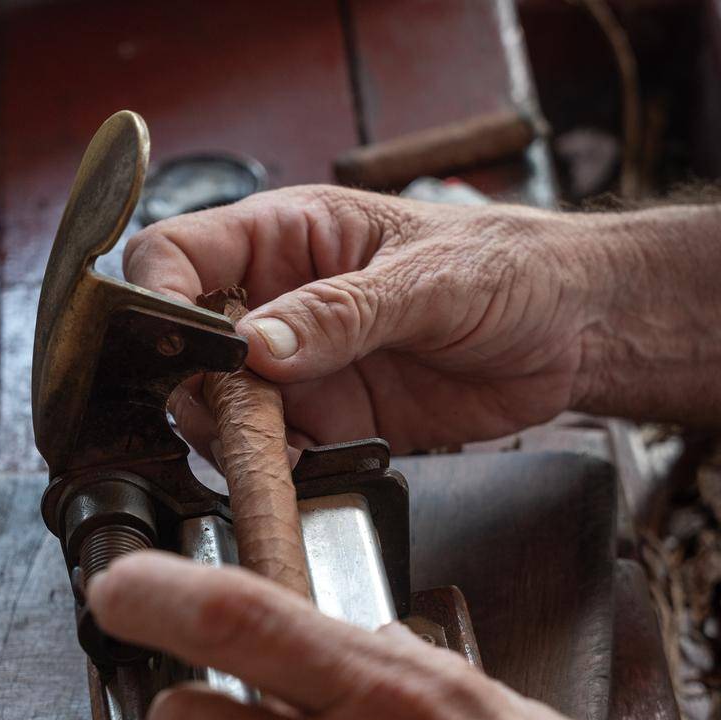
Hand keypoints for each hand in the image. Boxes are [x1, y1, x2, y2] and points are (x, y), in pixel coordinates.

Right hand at [124, 188, 720, 451]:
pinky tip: (308, 472)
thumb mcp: (428, 280)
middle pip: (182, 349)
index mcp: (286, 237)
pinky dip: (277, 475)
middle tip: (234, 418)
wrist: (571, 334)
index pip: (176, 256)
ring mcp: (298, 370)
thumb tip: (256, 344)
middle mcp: (276, 304)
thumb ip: (341, 314)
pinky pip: (274, 457)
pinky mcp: (326, 424)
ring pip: (219, 413)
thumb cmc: (509, 269)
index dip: (155, 300)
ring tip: (280, 453)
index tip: (176, 349)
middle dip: (194, 391)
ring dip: (234, 442)